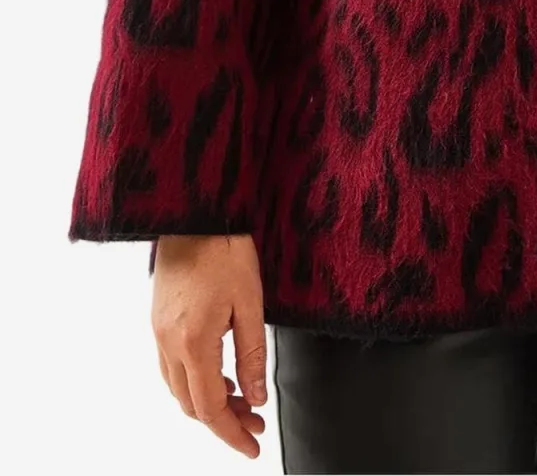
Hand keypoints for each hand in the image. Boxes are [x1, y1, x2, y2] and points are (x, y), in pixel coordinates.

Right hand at [150, 233, 269, 457]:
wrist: (195, 212)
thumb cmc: (226, 249)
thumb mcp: (251, 303)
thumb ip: (252, 356)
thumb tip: (256, 398)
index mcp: (193, 342)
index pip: (210, 408)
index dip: (232, 433)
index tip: (254, 446)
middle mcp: (168, 343)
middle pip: (191, 404)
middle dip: (224, 421)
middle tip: (256, 422)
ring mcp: (158, 331)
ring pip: (178, 388)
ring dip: (208, 402)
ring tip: (242, 400)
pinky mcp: (158, 320)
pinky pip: (172, 367)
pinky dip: (195, 380)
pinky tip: (219, 374)